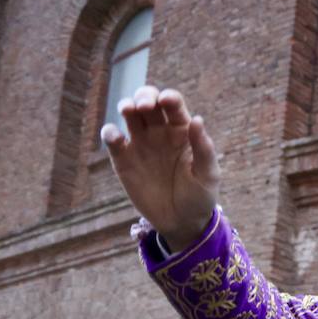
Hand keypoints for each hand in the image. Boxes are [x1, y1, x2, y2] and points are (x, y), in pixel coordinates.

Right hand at [102, 86, 219, 249]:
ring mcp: (140, 143)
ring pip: (129, 114)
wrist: (181, 222)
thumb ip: (203, 148)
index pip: (173, 105)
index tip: (166, 101)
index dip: (168, 98)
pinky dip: (109, 133)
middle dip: (144, 96)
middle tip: (144, 106)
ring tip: (128, 110)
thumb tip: (197, 120)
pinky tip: (115, 137)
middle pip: (148, 101)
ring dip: (126, 105)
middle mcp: (159, 131)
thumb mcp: (207, 175)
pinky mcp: (123, 158)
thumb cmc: (199, 196)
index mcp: (182, 130)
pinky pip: (112, 139)